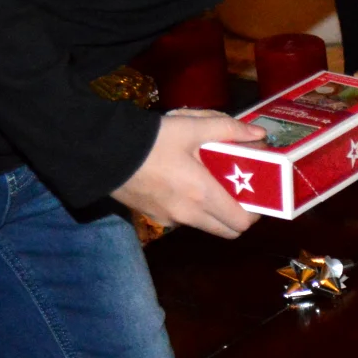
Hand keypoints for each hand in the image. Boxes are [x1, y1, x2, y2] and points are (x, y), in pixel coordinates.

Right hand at [111, 110, 266, 238]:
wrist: (99, 149)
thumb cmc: (149, 140)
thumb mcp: (189, 126)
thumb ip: (227, 130)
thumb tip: (259, 136)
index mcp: (202, 196)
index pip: (242, 223)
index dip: (255, 213)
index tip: (256, 195)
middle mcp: (188, 215)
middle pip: (227, 231)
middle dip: (239, 215)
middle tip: (238, 192)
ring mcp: (169, 219)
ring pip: (206, 226)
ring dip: (215, 212)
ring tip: (212, 184)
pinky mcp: (153, 217)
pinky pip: (183, 220)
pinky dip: (193, 210)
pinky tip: (185, 184)